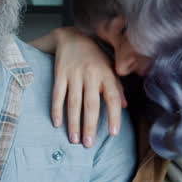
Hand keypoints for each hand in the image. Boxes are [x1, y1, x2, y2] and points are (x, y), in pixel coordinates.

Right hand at [49, 27, 125, 147]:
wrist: (72, 37)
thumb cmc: (95, 57)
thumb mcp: (110, 68)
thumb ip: (117, 87)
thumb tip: (124, 106)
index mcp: (106, 74)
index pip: (113, 97)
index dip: (114, 115)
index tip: (114, 133)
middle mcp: (91, 74)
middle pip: (91, 104)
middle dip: (90, 125)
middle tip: (89, 144)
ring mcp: (74, 74)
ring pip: (74, 102)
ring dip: (73, 122)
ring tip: (74, 139)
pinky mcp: (60, 74)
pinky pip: (57, 94)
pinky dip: (56, 109)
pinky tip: (57, 123)